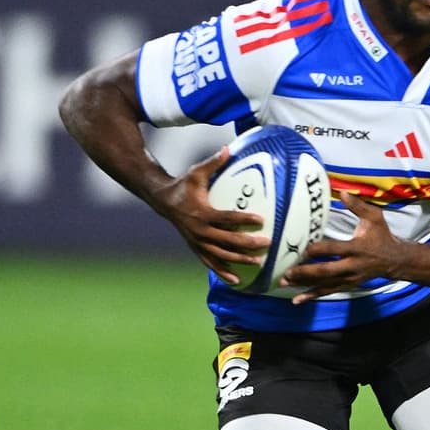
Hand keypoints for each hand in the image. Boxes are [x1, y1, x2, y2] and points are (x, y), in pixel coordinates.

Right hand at [150, 147, 269, 285]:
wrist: (163, 201)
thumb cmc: (184, 185)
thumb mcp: (196, 172)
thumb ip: (213, 162)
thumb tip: (228, 148)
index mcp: (202, 213)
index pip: (226, 218)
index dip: (243, 219)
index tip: (261, 219)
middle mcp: (199, 230)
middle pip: (226, 240)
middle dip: (247, 243)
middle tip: (266, 244)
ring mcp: (197, 242)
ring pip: (220, 255)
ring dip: (238, 260)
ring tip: (258, 262)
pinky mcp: (196, 248)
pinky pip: (210, 263)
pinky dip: (223, 272)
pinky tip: (237, 281)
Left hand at [282, 191, 404, 303]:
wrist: (396, 261)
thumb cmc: (382, 236)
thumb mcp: (375, 218)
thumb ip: (358, 206)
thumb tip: (342, 192)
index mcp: (357, 247)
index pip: (333, 250)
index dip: (317, 251)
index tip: (301, 250)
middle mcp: (352, 266)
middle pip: (326, 271)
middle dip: (306, 272)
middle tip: (287, 272)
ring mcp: (349, 278)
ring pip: (324, 284)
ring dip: (304, 285)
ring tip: (284, 283)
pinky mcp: (347, 285)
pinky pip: (328, 291)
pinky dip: (312, 296)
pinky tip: (297, 300)